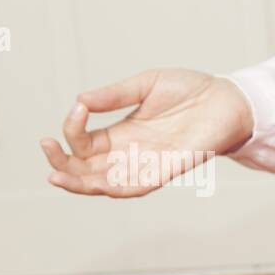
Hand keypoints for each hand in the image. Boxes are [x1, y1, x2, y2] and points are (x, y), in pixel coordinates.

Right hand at [40, 69, 253, 196]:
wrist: (228, 99)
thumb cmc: (190, 91)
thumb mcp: (143, 86)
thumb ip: (113, 95)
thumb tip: (79, 100)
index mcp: (122, 133)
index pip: (84, 143)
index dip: (71, 130)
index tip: (76, 108)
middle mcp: (132, 152)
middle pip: (88, 169)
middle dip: (62, 164)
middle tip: (46, 149)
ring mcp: (150, 163)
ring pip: (108, 184)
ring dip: (81, 183)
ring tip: (56, 175)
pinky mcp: (170, 169)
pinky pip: (140, 186)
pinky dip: (117, 188)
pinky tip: (98, 183)